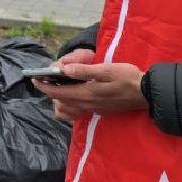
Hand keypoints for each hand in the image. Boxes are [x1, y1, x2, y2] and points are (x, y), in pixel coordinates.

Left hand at [31, 58, 146, 120]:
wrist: (147, 93)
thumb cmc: (128, 77)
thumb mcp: (106, 70)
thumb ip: (85, 70)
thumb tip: (65, 70)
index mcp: (87, 94)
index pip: (58, 93)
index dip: (44, 86)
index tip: (34, 79)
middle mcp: (87, 104)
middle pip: (60, 102)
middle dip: (49, 92)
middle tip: (44, 80)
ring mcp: (93, 109)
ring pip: (68, 109)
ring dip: (59, 99)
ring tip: (58, 86)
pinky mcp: (99, 110)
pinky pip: (77, 111)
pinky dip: (70, 105)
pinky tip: (74, 95)